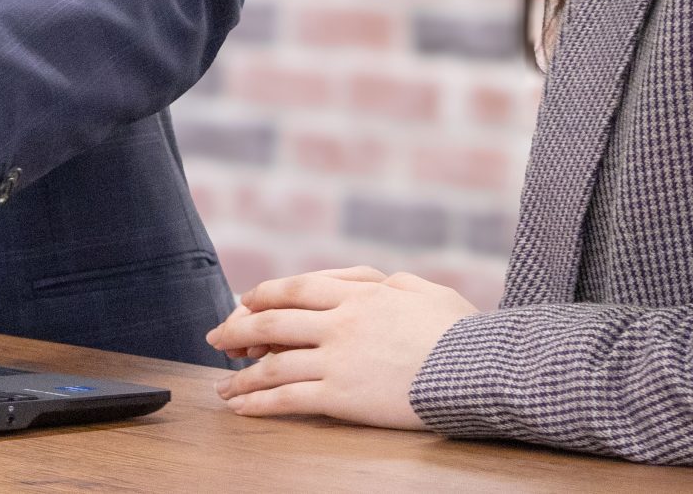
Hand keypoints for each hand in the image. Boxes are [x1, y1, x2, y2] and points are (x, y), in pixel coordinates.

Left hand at [207, 269, 479, 429]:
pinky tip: (242, 409)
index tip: (244, 302)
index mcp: (360, 293)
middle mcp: (340, 321)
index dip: (263, 295)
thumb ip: (391, 285)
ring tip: (223, 387)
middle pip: (273, 322)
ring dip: (242, 375)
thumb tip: (375, 283)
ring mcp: (338, 358)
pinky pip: (288, 399)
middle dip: (237, 330)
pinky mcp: (341, 396)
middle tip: (215, 338)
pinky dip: (259, 403)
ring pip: (273, 363)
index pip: (296, 288)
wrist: (477, 368)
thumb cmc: (462, 333)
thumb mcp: (425, 291)